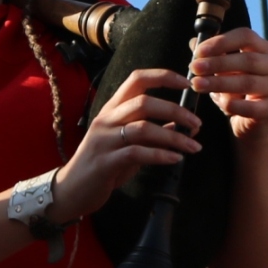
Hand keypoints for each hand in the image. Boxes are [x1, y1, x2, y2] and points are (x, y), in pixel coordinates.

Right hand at [48, 69, 203, 220]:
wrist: (71, 190)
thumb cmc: (102, 164)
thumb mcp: (126, 143)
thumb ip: (149, 131)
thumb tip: (178, 124)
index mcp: (112, 109)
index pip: (137, 79)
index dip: (164, 76)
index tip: (187, 84)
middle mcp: (107, 119)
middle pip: (144, 102)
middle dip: (176, 110)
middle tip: (197, 123)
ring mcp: (104, 140)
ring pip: (143, 128)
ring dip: (174, 137)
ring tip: (193, 146)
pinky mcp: (105, 162)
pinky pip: (136, 153)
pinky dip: (160, 155)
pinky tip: (175, 159)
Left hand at [188, 27, 267, 142]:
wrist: (251, 120)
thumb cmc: (237, 87)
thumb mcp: (223, 69)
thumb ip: (211, 55)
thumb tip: (194, 42)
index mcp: (263, 49)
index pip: (246, 37)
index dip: (222, 42)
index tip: (199, 51)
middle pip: (247, 60)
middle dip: (218, 63)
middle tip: (195, 68)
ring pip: (247, 82)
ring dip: (220, 83)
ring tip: (198, 84)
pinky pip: (251, 107)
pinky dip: (234, 105)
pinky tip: (220, 103)